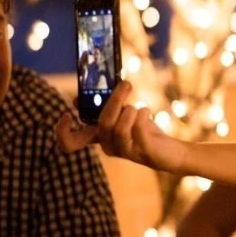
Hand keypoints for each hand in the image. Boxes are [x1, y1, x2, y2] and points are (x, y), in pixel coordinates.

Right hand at [55, 81, 189, 172]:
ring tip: (138, 107)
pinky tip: (147, 111)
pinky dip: (142, 115)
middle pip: (102, 123)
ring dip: (129, 110)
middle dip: (115, 100)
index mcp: (100, 138)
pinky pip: (138, 130)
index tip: (67, 115)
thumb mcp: (124, 115)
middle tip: (126, 84)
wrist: (173, 151)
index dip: (62, 132)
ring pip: (118, 128)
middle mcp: (109, 146)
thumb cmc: (146, 131)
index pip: (70, 143)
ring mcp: (125, 151)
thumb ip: (106, 106)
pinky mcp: (144, 152)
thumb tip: (79, 98)